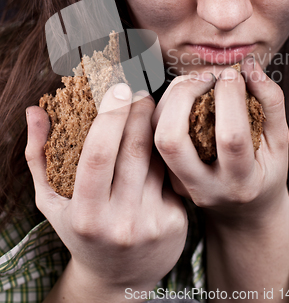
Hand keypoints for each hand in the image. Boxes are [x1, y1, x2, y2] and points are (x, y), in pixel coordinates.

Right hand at [26, 84, 187, 299]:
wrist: (120, 278)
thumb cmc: (80, 231)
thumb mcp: (52, 201)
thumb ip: (38, 156)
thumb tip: (34, 111)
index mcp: (85, 214)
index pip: (98, 155)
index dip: (109, 117)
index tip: (117, 87)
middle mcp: (120, 221)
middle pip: (134, 149)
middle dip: (139, 110)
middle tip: (138, 90)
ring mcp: (151, 222)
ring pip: (158, 158)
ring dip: (154, 125)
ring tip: (148, 107)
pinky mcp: (176, 221)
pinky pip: (172, 173)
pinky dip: (166, 151)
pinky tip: (162, 139)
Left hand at [152, 58, 288, 222]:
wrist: (243, 212)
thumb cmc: (266, 172)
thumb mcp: (280, 142)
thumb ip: (272, 103)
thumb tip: (249, 66)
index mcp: (241, 182)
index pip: (230, 138)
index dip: (230, 98)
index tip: (233, 73)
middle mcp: (203, 187)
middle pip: (171, 138)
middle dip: (184, 95)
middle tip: (207, 76)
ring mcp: (179, 184)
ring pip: (155, 132)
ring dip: (172, 96)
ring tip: (199, 81)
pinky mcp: (165, 175)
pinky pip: (153, 132)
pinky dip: (167, 104)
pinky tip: (189, 94)